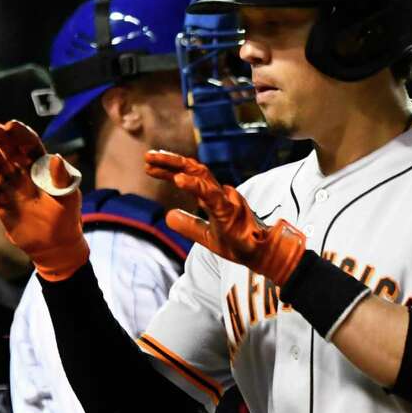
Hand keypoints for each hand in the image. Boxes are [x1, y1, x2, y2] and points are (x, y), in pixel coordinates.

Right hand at [0, 120, 88, 280]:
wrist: (53, 245)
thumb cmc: (65, 218)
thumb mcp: (68, 197)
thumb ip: (61, 179)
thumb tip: (56, 158)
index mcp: (41, 166)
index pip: (29, 144)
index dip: (20, 134)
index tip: (10, 126)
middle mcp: (23, 170)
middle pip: (9, 148)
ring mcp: (9, 183)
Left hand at [145, 150, 306, 283]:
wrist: (263, 256)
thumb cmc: (238, 244)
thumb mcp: (205, 236)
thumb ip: (188, 225)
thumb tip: (168, 216)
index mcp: (213, 197)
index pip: (189, 176)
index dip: (169, 169)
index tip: (149, 164)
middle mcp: (219, 193)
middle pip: (193, 170)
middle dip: (170, 161)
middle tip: (148, 156)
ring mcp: (226, 201)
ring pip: (201, 176)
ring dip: (177, 167)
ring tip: (156, 161)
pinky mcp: (230, 212)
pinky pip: (211, 196)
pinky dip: (194, 186)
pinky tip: (178, 179)